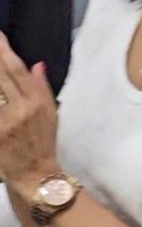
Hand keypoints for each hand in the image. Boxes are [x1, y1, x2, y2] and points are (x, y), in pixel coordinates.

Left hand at [0, 34, 57, 192]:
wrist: (35, 175)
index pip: (18, 70)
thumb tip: (36, 65)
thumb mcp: (51, 113)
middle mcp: (21, 109)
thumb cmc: (43, 143)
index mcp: (37, 101)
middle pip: (1, 77)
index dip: (5, 51)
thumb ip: (42, 87)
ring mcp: (5, 123)